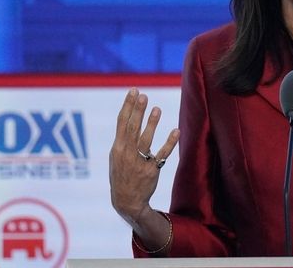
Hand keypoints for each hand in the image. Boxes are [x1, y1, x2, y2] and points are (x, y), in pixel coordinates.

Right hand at [109, 88, 178, 226]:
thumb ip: (123, 139)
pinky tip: (176, 131)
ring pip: (146, 140)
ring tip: (157, 109)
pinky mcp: (152, 170)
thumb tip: (130, 117)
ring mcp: (139, 162)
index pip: (122, 123)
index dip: (128, 106)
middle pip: (132, 128)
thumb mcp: (116, 157)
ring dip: (151, 124)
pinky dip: (170, 143)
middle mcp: (127, 154)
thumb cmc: (121, 175)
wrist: (127, 202)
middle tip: (143, 95)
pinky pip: (162, 154)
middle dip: (137, 111)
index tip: (133, 91)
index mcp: (117, 149)